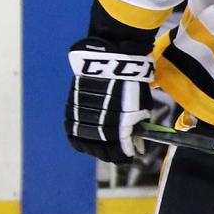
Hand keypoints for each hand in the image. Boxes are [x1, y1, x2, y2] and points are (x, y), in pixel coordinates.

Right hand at [66, 37, 153, 163]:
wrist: (111, 57)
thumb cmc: (133, 82)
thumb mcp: (141, 107)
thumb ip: (137, 126)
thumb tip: (136, 143)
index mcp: (119, 127)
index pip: (118, 151)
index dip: (123, 156)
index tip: (128, 156)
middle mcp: (98, 125)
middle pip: (100, 150)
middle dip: (110, 154)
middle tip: (116, 153)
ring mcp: (83, 117)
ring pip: (84, 143)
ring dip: (94, 148)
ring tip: (102, 148)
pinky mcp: (72, 108)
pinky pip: (73, 130)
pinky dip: (80, 137)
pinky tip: (88, 137)